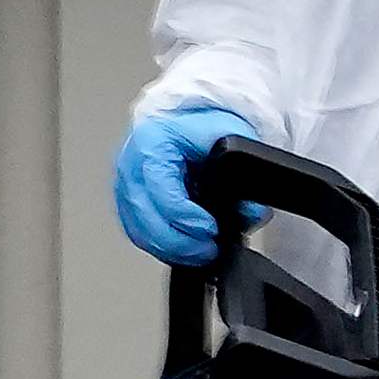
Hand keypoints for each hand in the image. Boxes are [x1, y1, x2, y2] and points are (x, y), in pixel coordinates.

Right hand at [113, 104, 264, 268]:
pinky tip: (186, 250)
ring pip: (140, 231)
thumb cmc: (203, 128)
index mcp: (151, 141)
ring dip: (172, 250)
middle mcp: (132, 164)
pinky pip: (139, 235)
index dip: (185, 215)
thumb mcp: (231, 136)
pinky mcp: (129, 204)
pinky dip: (163, 248)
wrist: (189, 124)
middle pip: (144, 216)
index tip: (211, 228)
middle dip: (180, 241)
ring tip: (202, 253)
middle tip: (209, 249)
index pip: (160, 188)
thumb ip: (245, 172)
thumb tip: (253, 211)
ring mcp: (126, 186)